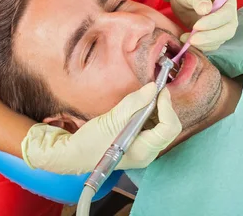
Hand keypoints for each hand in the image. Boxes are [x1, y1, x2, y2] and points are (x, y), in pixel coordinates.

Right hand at [21, 83, 181, 174]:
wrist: (73, 154)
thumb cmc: (89, 141)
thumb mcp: (111, 119)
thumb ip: (134, 103)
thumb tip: (153, 88)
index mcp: (143, 152)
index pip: (168, 128)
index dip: (167, 107)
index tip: (160, 90)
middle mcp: (148, 154)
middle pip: (169, 127)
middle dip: (164, 106)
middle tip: (155, 90)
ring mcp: (144, 150)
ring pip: (163, 125)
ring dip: (158, 108)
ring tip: (145, 97)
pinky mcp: (139, 144)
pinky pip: (154, 126)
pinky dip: (151, 113)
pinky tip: (140, 106)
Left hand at [159, 0, 237, 51]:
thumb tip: (206, 9)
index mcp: (228, 1)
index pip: (226, 15)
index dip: (213, 22)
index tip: (196, 26)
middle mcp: (228, 15)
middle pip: (227, 31)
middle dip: (210, 37)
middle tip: (192, 40)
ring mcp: (221, 26)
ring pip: (219, 40)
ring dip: (204, 44)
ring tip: (185, 39)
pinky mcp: (212, 35)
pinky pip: (210, 45)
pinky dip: (200, 46)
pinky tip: (186, 41)